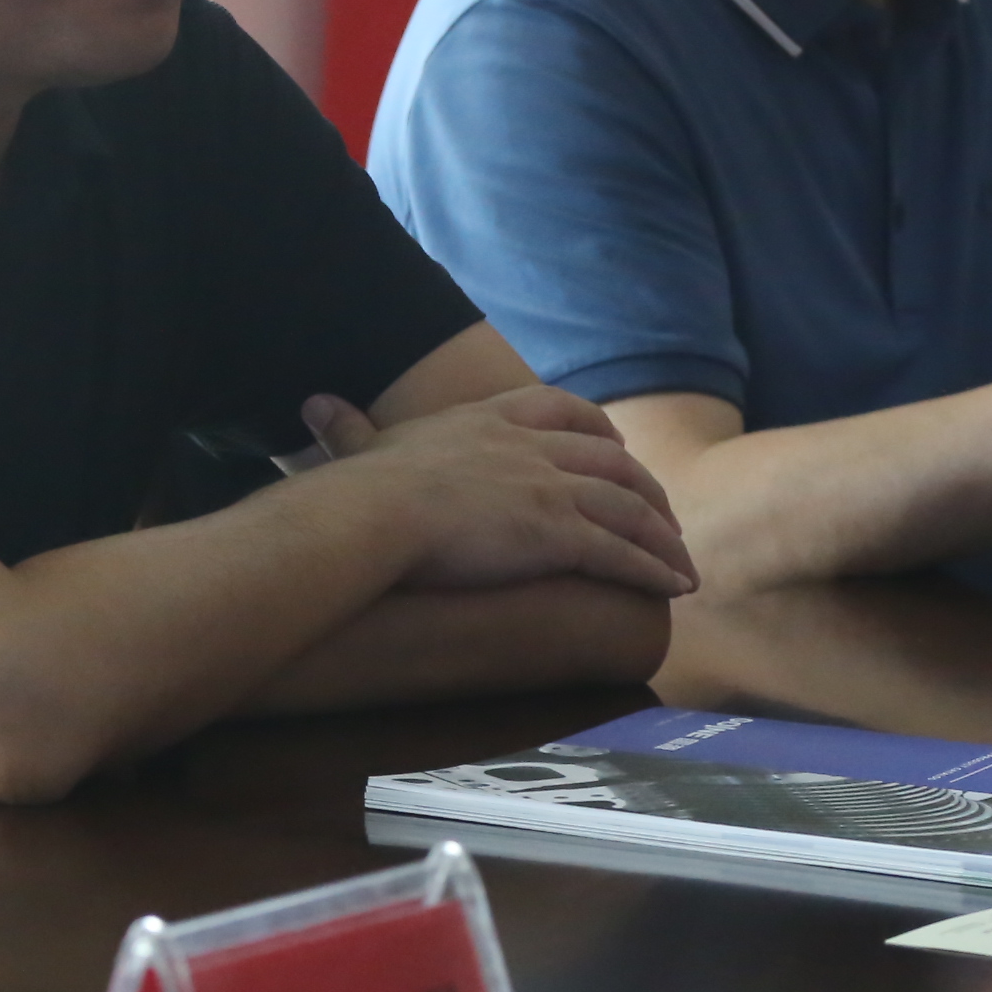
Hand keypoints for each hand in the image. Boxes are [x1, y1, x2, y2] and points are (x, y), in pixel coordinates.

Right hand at [303, 386, 697, 599]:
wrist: (376, 513)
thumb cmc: (361, 490)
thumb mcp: (362, 446)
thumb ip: (347, 427)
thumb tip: (311, 404)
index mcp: (489, 420)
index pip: (560, 408)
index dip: (595, 429)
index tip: (615, 447)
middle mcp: (530, 447)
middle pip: (609, 460)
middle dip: (645, 490)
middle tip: (664, 518)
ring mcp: (550, 488)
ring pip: (628, 508)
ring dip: (662, 537)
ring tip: (680, 564)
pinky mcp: (558, 532)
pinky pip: (621, 552)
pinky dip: (654, 569)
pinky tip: (674, 586)